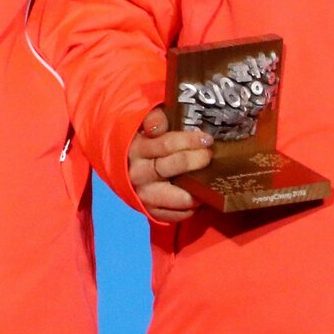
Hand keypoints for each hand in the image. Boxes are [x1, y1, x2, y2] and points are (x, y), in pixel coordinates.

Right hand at [127, 105, 209, 224]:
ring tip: (209, 180)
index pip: (166, 144)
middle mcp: (138, 173)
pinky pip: (175, 215)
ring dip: (198, 189)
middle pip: (175, 165)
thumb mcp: (142, 123)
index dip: (190, 140)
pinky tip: (198, 196)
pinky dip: (190, 208)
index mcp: (136, 149)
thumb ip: (153, 119)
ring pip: (179, 197)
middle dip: (198, 160)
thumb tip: (157, 126)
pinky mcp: (150, 211)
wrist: (123, 167)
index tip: (206, 139)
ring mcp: (144, 195)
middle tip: (210, 155)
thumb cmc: (142, 142)